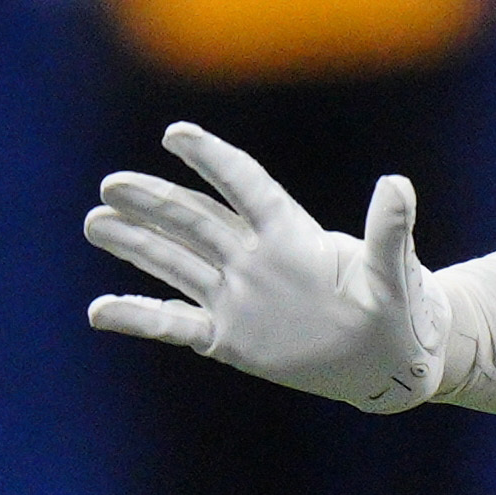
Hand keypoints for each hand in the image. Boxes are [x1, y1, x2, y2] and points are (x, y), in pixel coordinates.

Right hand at [86, 124, 447, 411]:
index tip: (174, 134)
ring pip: (176, 262)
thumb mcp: (395, 272)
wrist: (389, 361)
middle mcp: (255, 258)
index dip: (211, 159)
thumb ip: (389, 231)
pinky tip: (98, 311)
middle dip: (153, 201)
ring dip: (136, 243)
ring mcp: (236, 297)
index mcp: (292, 234)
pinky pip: (174, 325)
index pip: (244, 187)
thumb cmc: (400, 311)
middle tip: (111, 185)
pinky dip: (138, 317)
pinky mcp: (227, 338)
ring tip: (95, 222)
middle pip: (195, 220)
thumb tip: (397, 184)